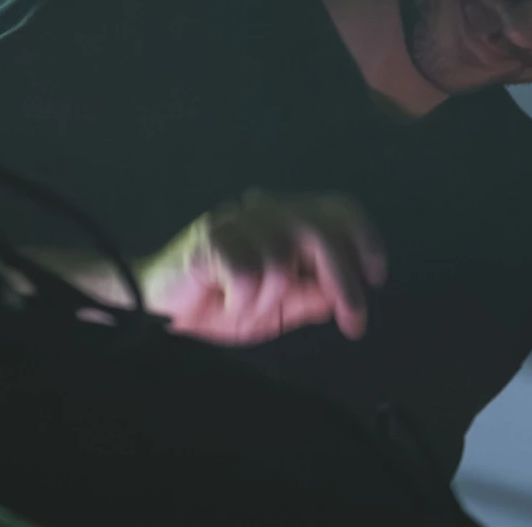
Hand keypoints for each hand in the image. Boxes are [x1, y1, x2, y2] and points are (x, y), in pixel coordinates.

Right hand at [141, 190, 387, 345]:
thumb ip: (306, 298)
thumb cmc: (215, 306)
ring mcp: (236, 220)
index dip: (363, 237)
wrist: (154, 311)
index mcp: (285, 220)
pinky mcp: (210, 236)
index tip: (377, 277)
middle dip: (344, 280)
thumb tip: (339, 294)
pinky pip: (249, 272)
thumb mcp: (273, 309)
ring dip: (270, 300)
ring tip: (244, 308)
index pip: (337, 208)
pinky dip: (242, 300)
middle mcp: (265, 210)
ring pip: (282, 259)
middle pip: (321, 230)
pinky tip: (223, 301)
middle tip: (354, 322)